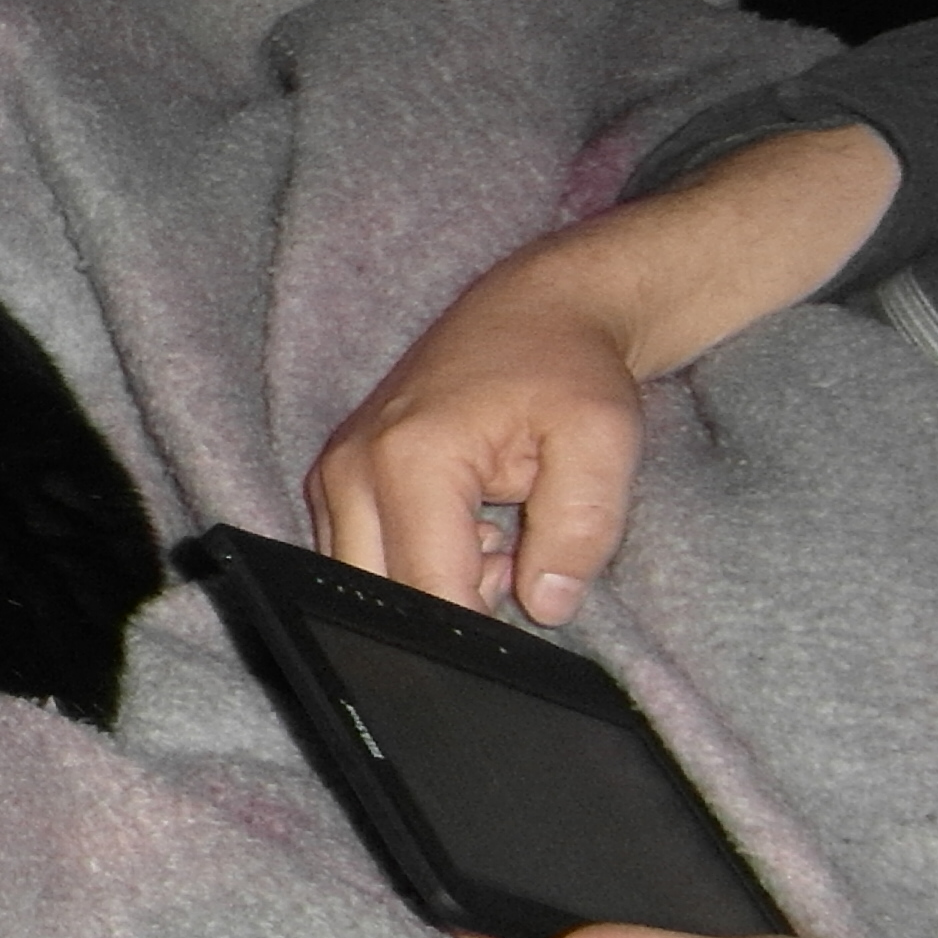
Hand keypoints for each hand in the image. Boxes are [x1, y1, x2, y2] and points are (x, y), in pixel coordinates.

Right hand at [307, 269, 641, 623]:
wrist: (534, 312)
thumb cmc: (568, 369)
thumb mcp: (604, 441)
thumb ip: (581, 528)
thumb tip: (545, 605)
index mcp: (410, 461)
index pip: (428, 592)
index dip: (483, 626)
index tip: (530, 600)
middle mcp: (350, 469)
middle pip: (378, 598)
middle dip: (446, 604)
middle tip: (508, 560)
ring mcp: (333, 473)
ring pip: (362, 581)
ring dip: (425, 582)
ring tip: (490, 536)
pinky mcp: (335, 477)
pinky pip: (358, 553)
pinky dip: (410, 560)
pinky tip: (462, 527)